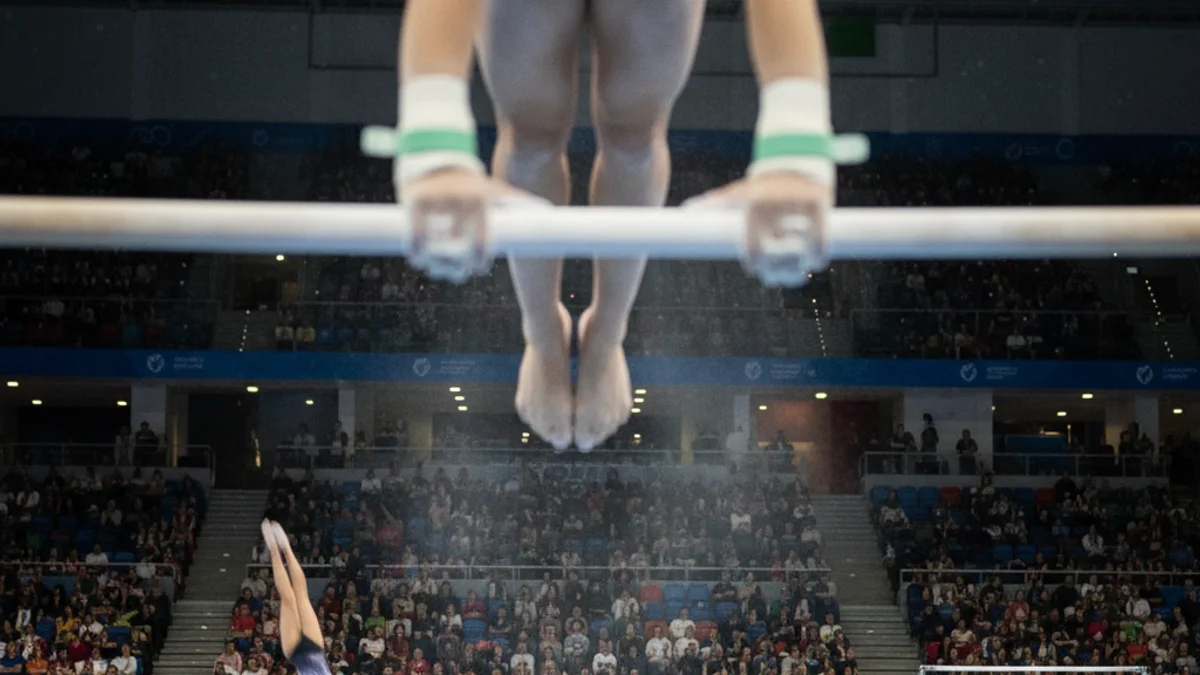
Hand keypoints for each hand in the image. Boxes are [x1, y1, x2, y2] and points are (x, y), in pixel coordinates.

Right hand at [400, 169, 547, 282]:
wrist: (440, 158)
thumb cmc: (474, 183)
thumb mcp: (497, 190)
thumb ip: (520, 200)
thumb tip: (547, 209)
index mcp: (482, 202)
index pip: (481, 241)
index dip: (478, 259)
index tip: (478, 267)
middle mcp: (460, 201)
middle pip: (456, 249)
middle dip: (455, 266)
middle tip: (456, 272)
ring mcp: (437, 201)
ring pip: (434, 246)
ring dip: (435, 263)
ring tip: (436, 268)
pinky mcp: (416, 200)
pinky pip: (415, 234)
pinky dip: (415, 250)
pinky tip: (418, 259)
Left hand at [685, 172, 832, 286]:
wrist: (794, 161)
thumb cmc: (759, 185)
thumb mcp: (735, 192)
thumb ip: (712, 203)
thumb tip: (685, 209)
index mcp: (752, 206)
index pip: (753, 249)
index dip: (754, 264)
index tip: (755, 269)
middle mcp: (774, 207)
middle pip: (775, 256)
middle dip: (775, 273)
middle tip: (772, 277)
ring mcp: (798, 207)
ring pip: (800, 254)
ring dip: (797, 271)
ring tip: (795, 274)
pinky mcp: (819, 205)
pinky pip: (820, 242)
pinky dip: (818, 258)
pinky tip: (814, 264)